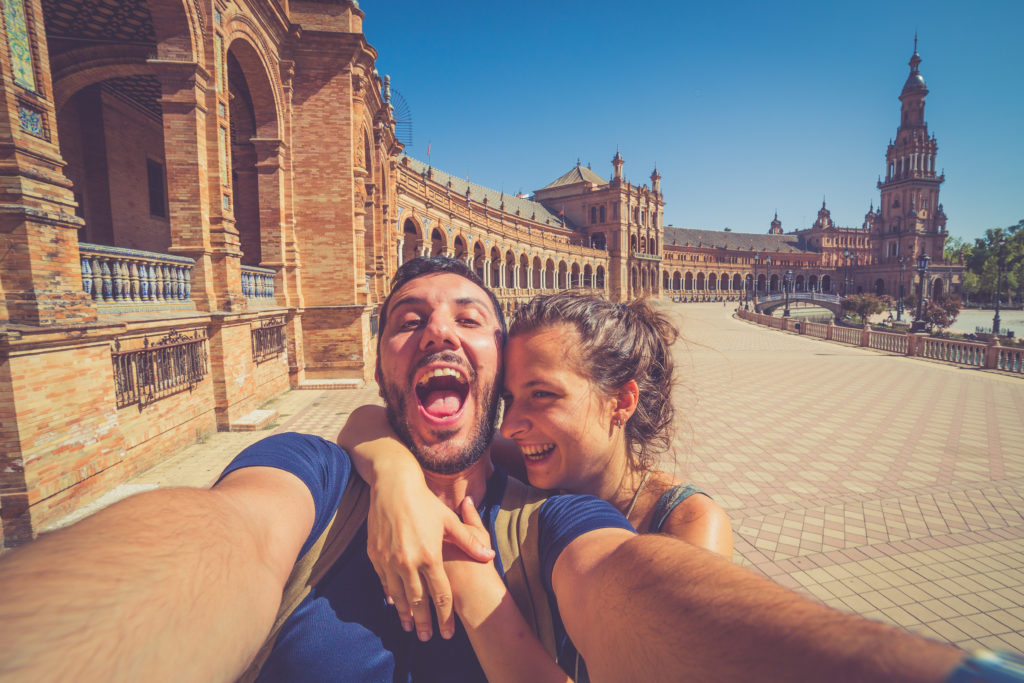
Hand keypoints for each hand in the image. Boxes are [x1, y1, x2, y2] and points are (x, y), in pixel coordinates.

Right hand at [367, 475, 493, 641]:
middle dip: (423, 622)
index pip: (440, 594)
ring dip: (404, 612)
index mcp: (430, 555)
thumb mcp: (449, 521)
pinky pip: (384, 581)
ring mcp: (389, 559)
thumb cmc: (425, 502)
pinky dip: (390, 594)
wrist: (393, 485)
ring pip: (398, 594)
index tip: (448, 632)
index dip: (445, 616)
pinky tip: (394, 602)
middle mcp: (408, 561)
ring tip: (410, 626)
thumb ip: (470, 541)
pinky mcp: (375, 554)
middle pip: (418, 601)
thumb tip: (490, 556)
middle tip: (426, 638)